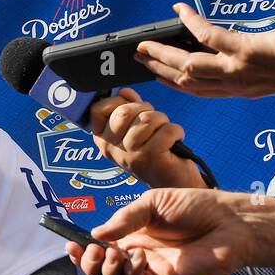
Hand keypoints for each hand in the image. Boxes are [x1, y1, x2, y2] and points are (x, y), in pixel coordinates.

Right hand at [65, 188, 256, 274]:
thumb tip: (96, 234)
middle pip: (102, 272)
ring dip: (107, 270)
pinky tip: (138, 257)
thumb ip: (124, 219)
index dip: (83, 251)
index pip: (100, 249)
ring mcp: (151, 272)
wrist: (228, 222)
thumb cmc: (195, 206)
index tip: (70, 244)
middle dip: (89, 264)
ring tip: (116, 253)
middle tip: (93, 252)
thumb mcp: (152, 202)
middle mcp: (138, 255)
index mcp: (133, 235)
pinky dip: (129, 273)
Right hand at [88, 88, 204, 188]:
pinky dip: (176, 131)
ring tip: (164, 134)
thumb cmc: (154, 152)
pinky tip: (175, 141)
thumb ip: (126, 108)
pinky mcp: (150, 158)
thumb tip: (125, 92)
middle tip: (154, 123)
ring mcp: (130, 154)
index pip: (98, 109)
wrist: (172, 182)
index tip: (131, 111)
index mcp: (102, 140)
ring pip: (147, 119)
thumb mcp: (134, 129)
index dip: (117, 102)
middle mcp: (111, 149)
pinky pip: (166, 129)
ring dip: (163, 122)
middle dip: (145, 110)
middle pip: (124, 111)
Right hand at [135, 3, 274, 97]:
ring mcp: (239, 70)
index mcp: (240, 90)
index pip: (198, 90)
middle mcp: (235, 85)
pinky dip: (192, 23)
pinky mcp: (247, 51)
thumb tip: (238, 49)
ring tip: (146, 43)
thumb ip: (253, 65)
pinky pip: (210, 37)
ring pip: (189, 64)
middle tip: (140, 56)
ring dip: (163, 53)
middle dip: (159, 69)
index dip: (173, 83)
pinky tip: (181, 10)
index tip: (156, 74)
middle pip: (186, 80)